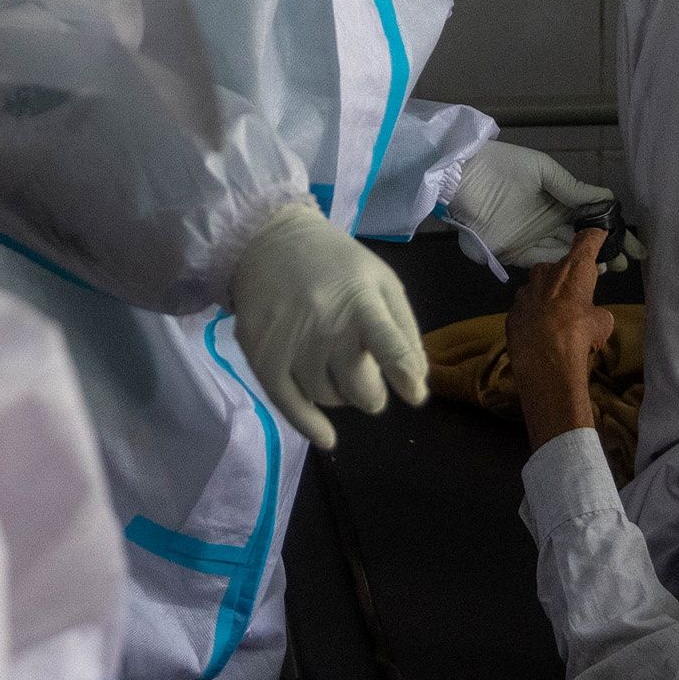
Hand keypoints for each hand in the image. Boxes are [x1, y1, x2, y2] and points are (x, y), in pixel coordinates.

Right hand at [229, 200, 427, 449]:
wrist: (265, 241)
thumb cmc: (334, 264)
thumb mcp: (380, 280)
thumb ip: (402, 329)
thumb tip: (416, 381)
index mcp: (361, 301)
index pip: (389, 345)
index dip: (404, 375)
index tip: (414, 395)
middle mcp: (325, 324)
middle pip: (359, 388)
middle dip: (371, 393)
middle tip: (368, 382)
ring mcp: (291, 343)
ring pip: (328, 397)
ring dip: (340, 395)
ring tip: (336, 372)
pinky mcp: (262, 357)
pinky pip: (290, 405)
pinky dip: (310, 426)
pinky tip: (326, 438)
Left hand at [448, 141, 624, 270]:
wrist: (464, 176)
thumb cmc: (504, 166)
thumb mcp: (543, 171)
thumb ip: (573, 189)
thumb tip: (606, 199)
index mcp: (558, 201)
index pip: (592, 220)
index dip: (614, 232)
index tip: (635, 247)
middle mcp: (549, 223)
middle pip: (583, 242)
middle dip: (607, 253)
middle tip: (626, 264)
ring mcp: (533, 240)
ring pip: (567, 255)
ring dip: (588, 262)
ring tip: (611, 267)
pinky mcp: (515, 253)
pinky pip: (544, 261)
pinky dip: (562, 265)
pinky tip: (583, 268)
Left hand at [508, 229, 616, 450]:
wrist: (544, 361)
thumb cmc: (579, 335)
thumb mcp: (602, 324)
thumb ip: (596, 313)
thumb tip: (592, 317)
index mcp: (573, 271)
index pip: (586, 242)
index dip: (593, 236)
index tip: (596, 231)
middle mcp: (546, 274)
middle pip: (558, 267)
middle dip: (566, 278)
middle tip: (576, 296)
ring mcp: (525, 292)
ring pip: (538, 287)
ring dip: (547, 296)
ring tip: (556, 318)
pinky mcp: (511, 312)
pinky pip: (526, 307)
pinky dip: (533, 315)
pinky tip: (540, 331)